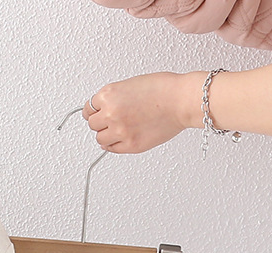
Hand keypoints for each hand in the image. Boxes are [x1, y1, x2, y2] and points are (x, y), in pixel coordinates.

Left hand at [83, 72, 201, 153]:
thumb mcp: (131, 84)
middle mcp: (111, 113)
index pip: (89, 108)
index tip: (96, 114)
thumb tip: (104, 109)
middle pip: (93, 125)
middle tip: (111, 121)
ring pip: (100, 139)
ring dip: (106, 135)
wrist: (182, 100)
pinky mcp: (129, 145)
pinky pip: (111, 149)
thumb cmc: (164, 89)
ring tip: (117, 130)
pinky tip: (120, 139)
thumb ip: (115, 98)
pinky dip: (113, 145)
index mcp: (109, 95)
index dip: (94, 111)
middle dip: (101, 123)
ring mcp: (119, 131)